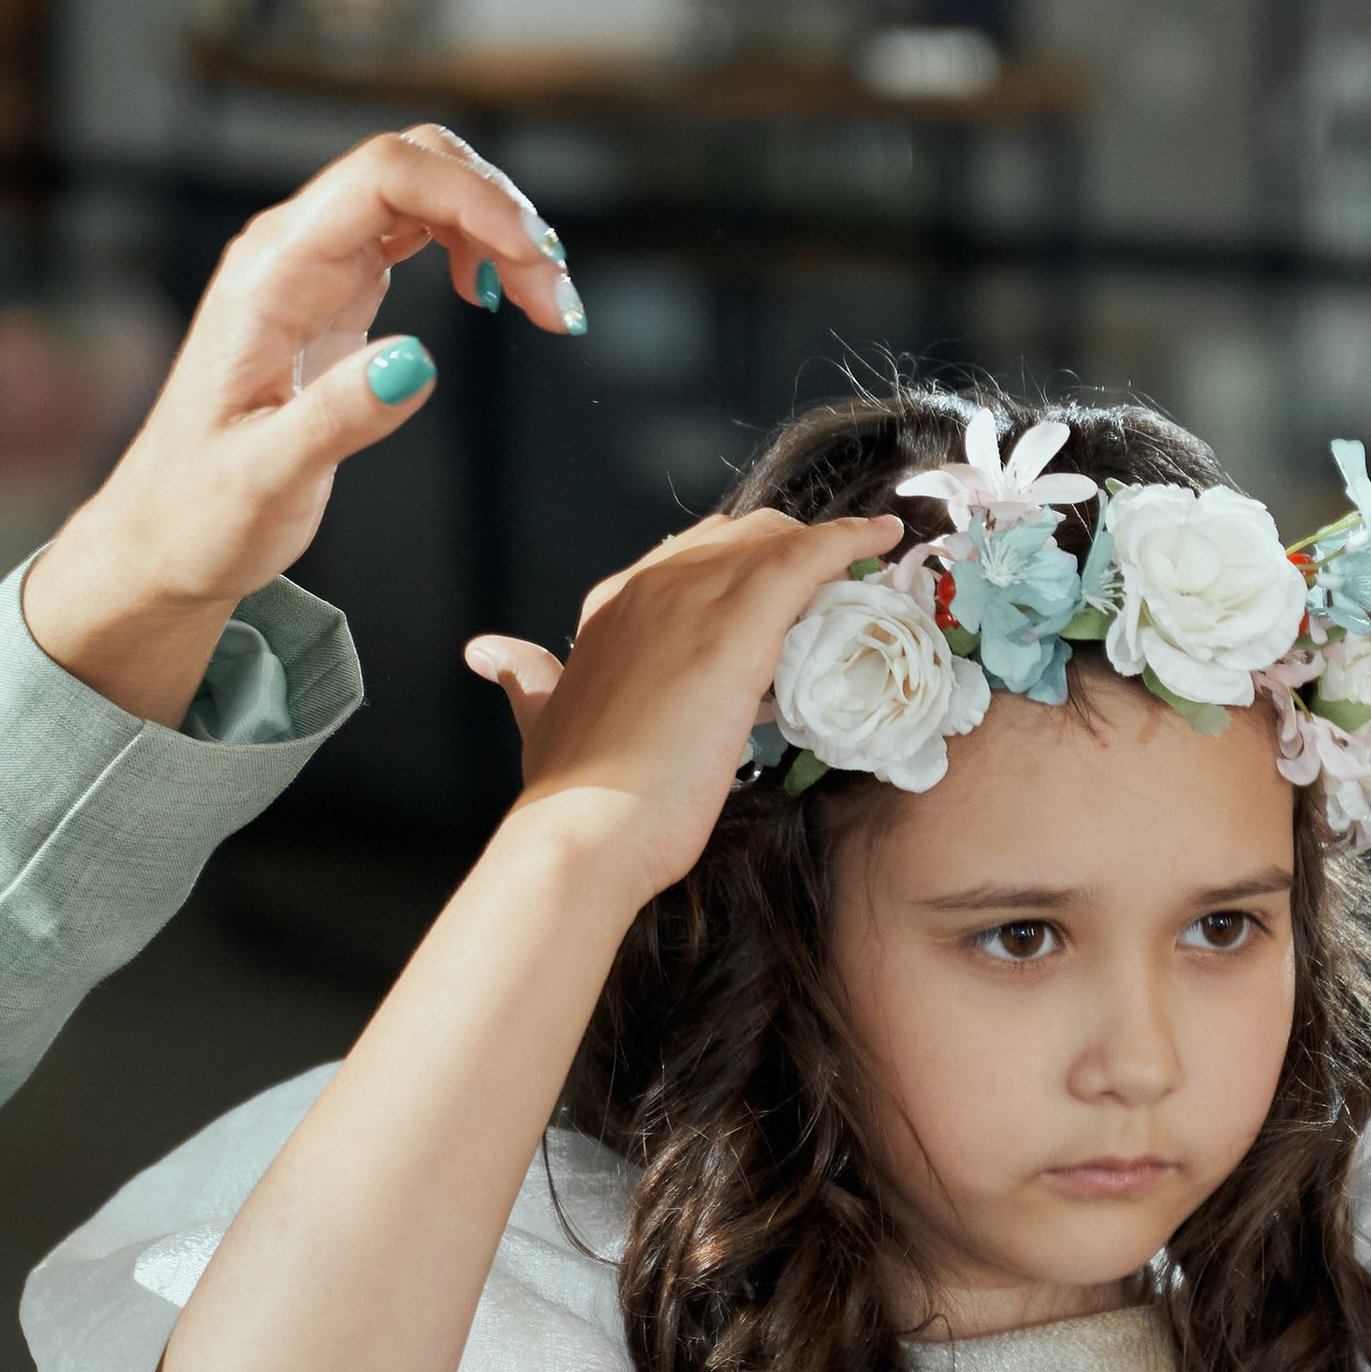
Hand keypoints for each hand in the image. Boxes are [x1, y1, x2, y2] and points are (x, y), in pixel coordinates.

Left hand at [24, 125, 585, 729]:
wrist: (164, 535)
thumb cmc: (203, 515)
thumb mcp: (269, 479)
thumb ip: (341, 417)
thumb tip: (418, 361)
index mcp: (270, 275)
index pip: (383, 177)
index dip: (473, 200)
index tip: (538, 262)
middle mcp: (292, 251)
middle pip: (413, 163)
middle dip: (499, 211)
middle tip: (557, 300)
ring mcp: (315, 267)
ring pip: (423, 191)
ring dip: (497, 230)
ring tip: (547, 307)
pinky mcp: (337, 295)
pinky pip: (416, 233)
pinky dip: (473, 252)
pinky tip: (497, 301)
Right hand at [466, 506, 903, 909]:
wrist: (581, 833)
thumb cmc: (569, 796)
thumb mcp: (540, 721)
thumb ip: (527, 680)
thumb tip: (488, 654)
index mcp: (610, 607)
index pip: (685, 559)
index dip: (733, 575)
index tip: (769, 606)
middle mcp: (648, 587)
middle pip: (734, 539)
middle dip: (783, 559)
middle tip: (829, 599)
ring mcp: (691, 600)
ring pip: (774, 543)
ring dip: (823, 556)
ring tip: (865, 583)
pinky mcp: (737, 628)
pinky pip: (806, 559)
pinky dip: (849, 540)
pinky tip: (882, 539)